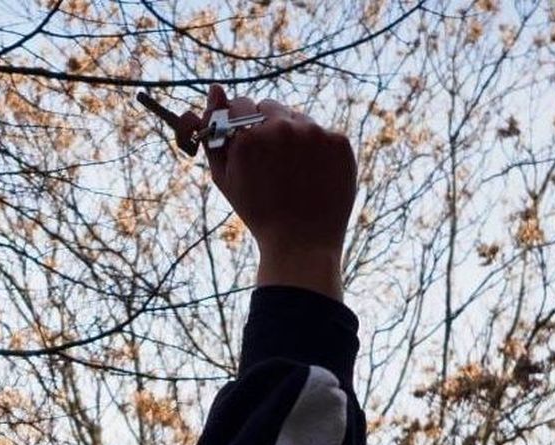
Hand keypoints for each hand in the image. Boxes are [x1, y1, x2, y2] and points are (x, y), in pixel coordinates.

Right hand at [180, 85, 356, 299]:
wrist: (301, 245)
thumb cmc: (258, 213)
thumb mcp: (225, 177)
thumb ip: (214, 133)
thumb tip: (215, 88)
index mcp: (248, 136)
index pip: (240, 105)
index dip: (240, 127)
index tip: (246, 146)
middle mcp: (281, 127)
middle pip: (269, 106)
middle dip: (266, 126)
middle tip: (270, 162)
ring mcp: (314, 133)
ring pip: (297, 118)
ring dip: (293, 136)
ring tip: (292, 173)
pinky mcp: (339, 142)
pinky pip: (323, 134)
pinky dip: (318, 151)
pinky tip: (312, 176)